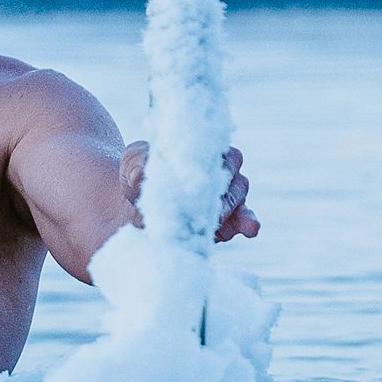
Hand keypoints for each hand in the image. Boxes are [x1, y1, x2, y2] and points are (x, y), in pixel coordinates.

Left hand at [120, 139, 260, 242]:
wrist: (132, 205)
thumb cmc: (138, 174)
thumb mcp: (132, 162)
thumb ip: (137, 163)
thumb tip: (138, 176)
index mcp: (204, 151)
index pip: (222, 152)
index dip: (221, 162)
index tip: (216, 169)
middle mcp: (222, 173)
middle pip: (235, 180)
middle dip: (224, 194)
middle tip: (211, 207)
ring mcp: (227, 199)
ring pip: (240, 201)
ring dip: (234, 212)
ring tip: (221, 219)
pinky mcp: (225, 223)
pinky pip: (242, 222)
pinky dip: (246, 225)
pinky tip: (249, 229)